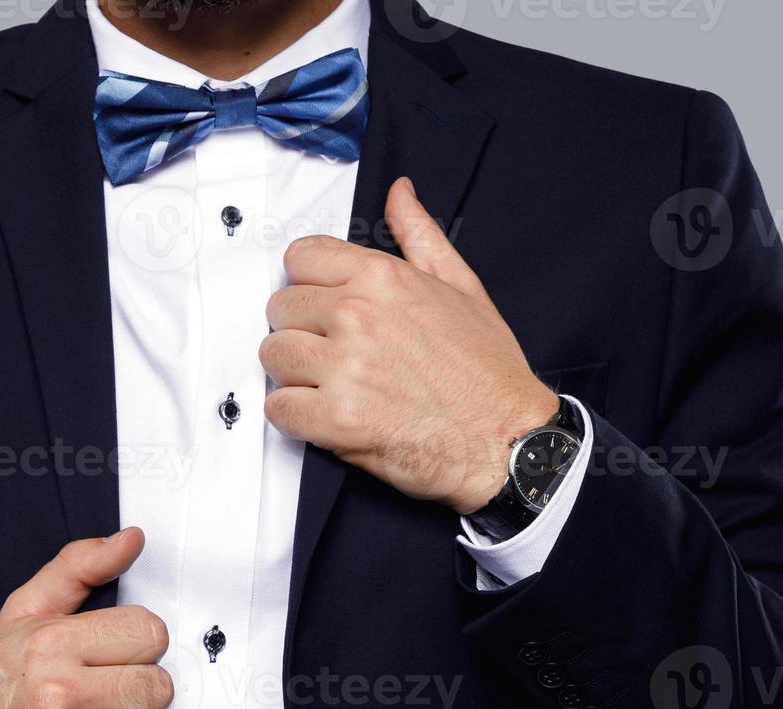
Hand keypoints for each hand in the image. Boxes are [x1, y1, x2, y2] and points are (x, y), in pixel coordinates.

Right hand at [0, 528, 171, 708]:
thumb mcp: (23, 616)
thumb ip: (78, 569)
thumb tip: (129, 540)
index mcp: (49, 646)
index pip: (150, 634)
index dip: (136, 648)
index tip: (112, 660)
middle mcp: (53, 699)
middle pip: (157, 689)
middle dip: (135, 696)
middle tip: (100, 702)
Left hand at [261, 177, 559, 513]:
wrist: (509, 440)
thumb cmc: (488, 374)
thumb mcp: (462, 287)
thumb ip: (420, 236)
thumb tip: (400, 194)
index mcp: (383, 279)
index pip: (299, 258)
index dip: (307, 283)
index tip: (322, 306)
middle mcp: (357, 317)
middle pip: (280, 308)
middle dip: (300, 330)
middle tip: (331, 353)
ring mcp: (344, 368)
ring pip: (273, 356)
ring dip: (294, 374)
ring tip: (331, 385)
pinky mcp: (336, 419)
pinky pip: (278, 408)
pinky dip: (294, 416)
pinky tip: (325, 415)